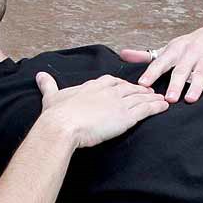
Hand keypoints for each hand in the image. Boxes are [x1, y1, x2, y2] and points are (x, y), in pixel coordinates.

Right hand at [34, 70, 169, 148]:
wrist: (62, 126)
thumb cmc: (56, 114)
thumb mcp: (52, 96)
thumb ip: (49, 85)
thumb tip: (39, 75)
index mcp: (93, 85)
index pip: (112, 81)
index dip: (121, 85)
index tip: (127, 87)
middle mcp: (109, 91)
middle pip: (130, 88)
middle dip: (141, 90)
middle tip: (150, 91)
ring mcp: (119, 102)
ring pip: (140, 97)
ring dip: (152, 98)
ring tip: (161, 98)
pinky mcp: (126, 116)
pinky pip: (146, 109)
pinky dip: (156, 108)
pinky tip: (163, 107)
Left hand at [119, 24, 202, 102]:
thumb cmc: (189, 47)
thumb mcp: (169, 49)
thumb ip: (147, 56)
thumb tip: (122, 54)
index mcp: (175, 50)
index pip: (161, 62)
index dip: (152, 72)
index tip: (142, 84)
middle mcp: (191, 52)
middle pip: (182, 69)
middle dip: (175, 84)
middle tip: (168, 99)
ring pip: (201, 73)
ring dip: (196, 86)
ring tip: (190, 99)